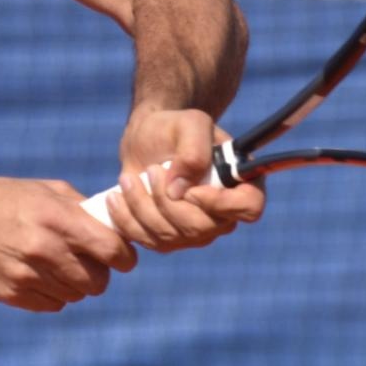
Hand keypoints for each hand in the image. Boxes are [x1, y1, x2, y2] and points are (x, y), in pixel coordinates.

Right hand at [0, 178, 136, 311]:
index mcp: (55, 217)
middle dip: (101, 274)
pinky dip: (54, 295)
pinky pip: (52, 305)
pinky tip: (41, 276)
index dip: (124, 257)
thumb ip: (79, 207)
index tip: (123, 257)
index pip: (111, 249)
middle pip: (97, 281)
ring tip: (61, 266)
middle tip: (91, 263)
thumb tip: (111, 225)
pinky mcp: (11, 294)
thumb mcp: (41, 189)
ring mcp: (26, 275)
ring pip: (76, 295)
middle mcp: (43, 248)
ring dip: (76, 285)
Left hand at [108, 108, 265, 251]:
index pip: (249, 207)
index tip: (192, 190)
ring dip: (142, 206)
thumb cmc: (175, 127)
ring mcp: (197, 231)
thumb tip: (179, 191)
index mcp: (241, 183)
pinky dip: (127, 219)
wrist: (149, 139)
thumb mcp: (189, 124)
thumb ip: (194, 151)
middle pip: (201, 228)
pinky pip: (148, 241)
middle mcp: (224, 214)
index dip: (222, 205)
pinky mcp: (169, 239)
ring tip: (128, 179)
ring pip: (171, 236)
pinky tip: (116, 197)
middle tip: (151, 170)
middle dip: (166, 202)